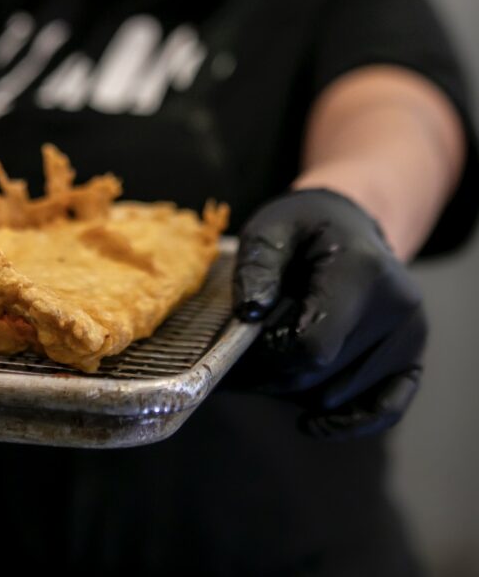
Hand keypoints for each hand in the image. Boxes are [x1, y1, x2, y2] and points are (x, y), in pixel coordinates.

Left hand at [232, 188, 426, 439]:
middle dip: (273, 376)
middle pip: (323, 375)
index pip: (313, 346)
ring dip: (296, 391)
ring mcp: (411, 335)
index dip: (270, 353)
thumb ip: (257, 266)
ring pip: (340, 396)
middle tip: (238, 365)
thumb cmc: (304, 228)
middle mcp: (398, 307)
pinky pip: (386, 409)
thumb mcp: (271, 229)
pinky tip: (312, 422)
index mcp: (362, 272)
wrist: (349, 228)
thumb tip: (250, 312)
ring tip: (270, 361)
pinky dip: (347, 422)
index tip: (245, 340)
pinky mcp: (413, 357)